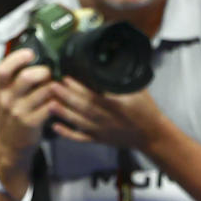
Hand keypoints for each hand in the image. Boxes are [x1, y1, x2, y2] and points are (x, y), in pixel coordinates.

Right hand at [0, 47, 55, 176]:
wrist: (10, 147)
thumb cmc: (14, 117)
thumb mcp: (7, 99)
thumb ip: (15, 82)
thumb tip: (37, 58)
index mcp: (0, 90)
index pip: (2, 69)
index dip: (17, 58)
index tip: (31, 53)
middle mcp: (7, 100)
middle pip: (26, 77)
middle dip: (44, 72)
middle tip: (50, 74)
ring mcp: (18, 112)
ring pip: (43, 91)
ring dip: (56, 86)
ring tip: (59, 87)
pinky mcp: (30, 123)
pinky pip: (50, 106)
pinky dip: (59, 101)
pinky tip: (61, 100)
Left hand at [48, 78, 163, 148]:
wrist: (151, 134)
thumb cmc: (146, 109)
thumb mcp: (139, 90)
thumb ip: (125, 78)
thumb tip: (111, 60)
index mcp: (117, 105)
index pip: (94, 95)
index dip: (78, 87)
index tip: (66, 78)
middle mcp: (107, 119)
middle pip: (82, 107)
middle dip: (66, 97)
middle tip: (51, 86)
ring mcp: (101, 131)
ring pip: (78, 122)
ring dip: (63, 113)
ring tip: (49, 103)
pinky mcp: (99, 139)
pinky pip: (81, 138)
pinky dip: (67, 134)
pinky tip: (55, 127)